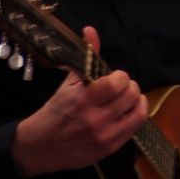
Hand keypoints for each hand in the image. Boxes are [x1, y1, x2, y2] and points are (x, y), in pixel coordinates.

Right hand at [11, 26, 147, 176]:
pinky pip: (136, 128)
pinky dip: (136, 115)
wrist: (41, 147)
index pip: (117, 83)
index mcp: (82, 99)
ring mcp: (104, 136)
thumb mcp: (68, 83)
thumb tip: (91, 30)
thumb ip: (85, 57)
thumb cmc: (55, 112)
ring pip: (138, 111)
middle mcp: (95, 119)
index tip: (114, 77)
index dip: (120, 76)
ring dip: (136, 101)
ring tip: (126, 99)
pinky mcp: (110, 148)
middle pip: (131, 95)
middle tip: (121, 88)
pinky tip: (127, 112)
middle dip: (129, 86)